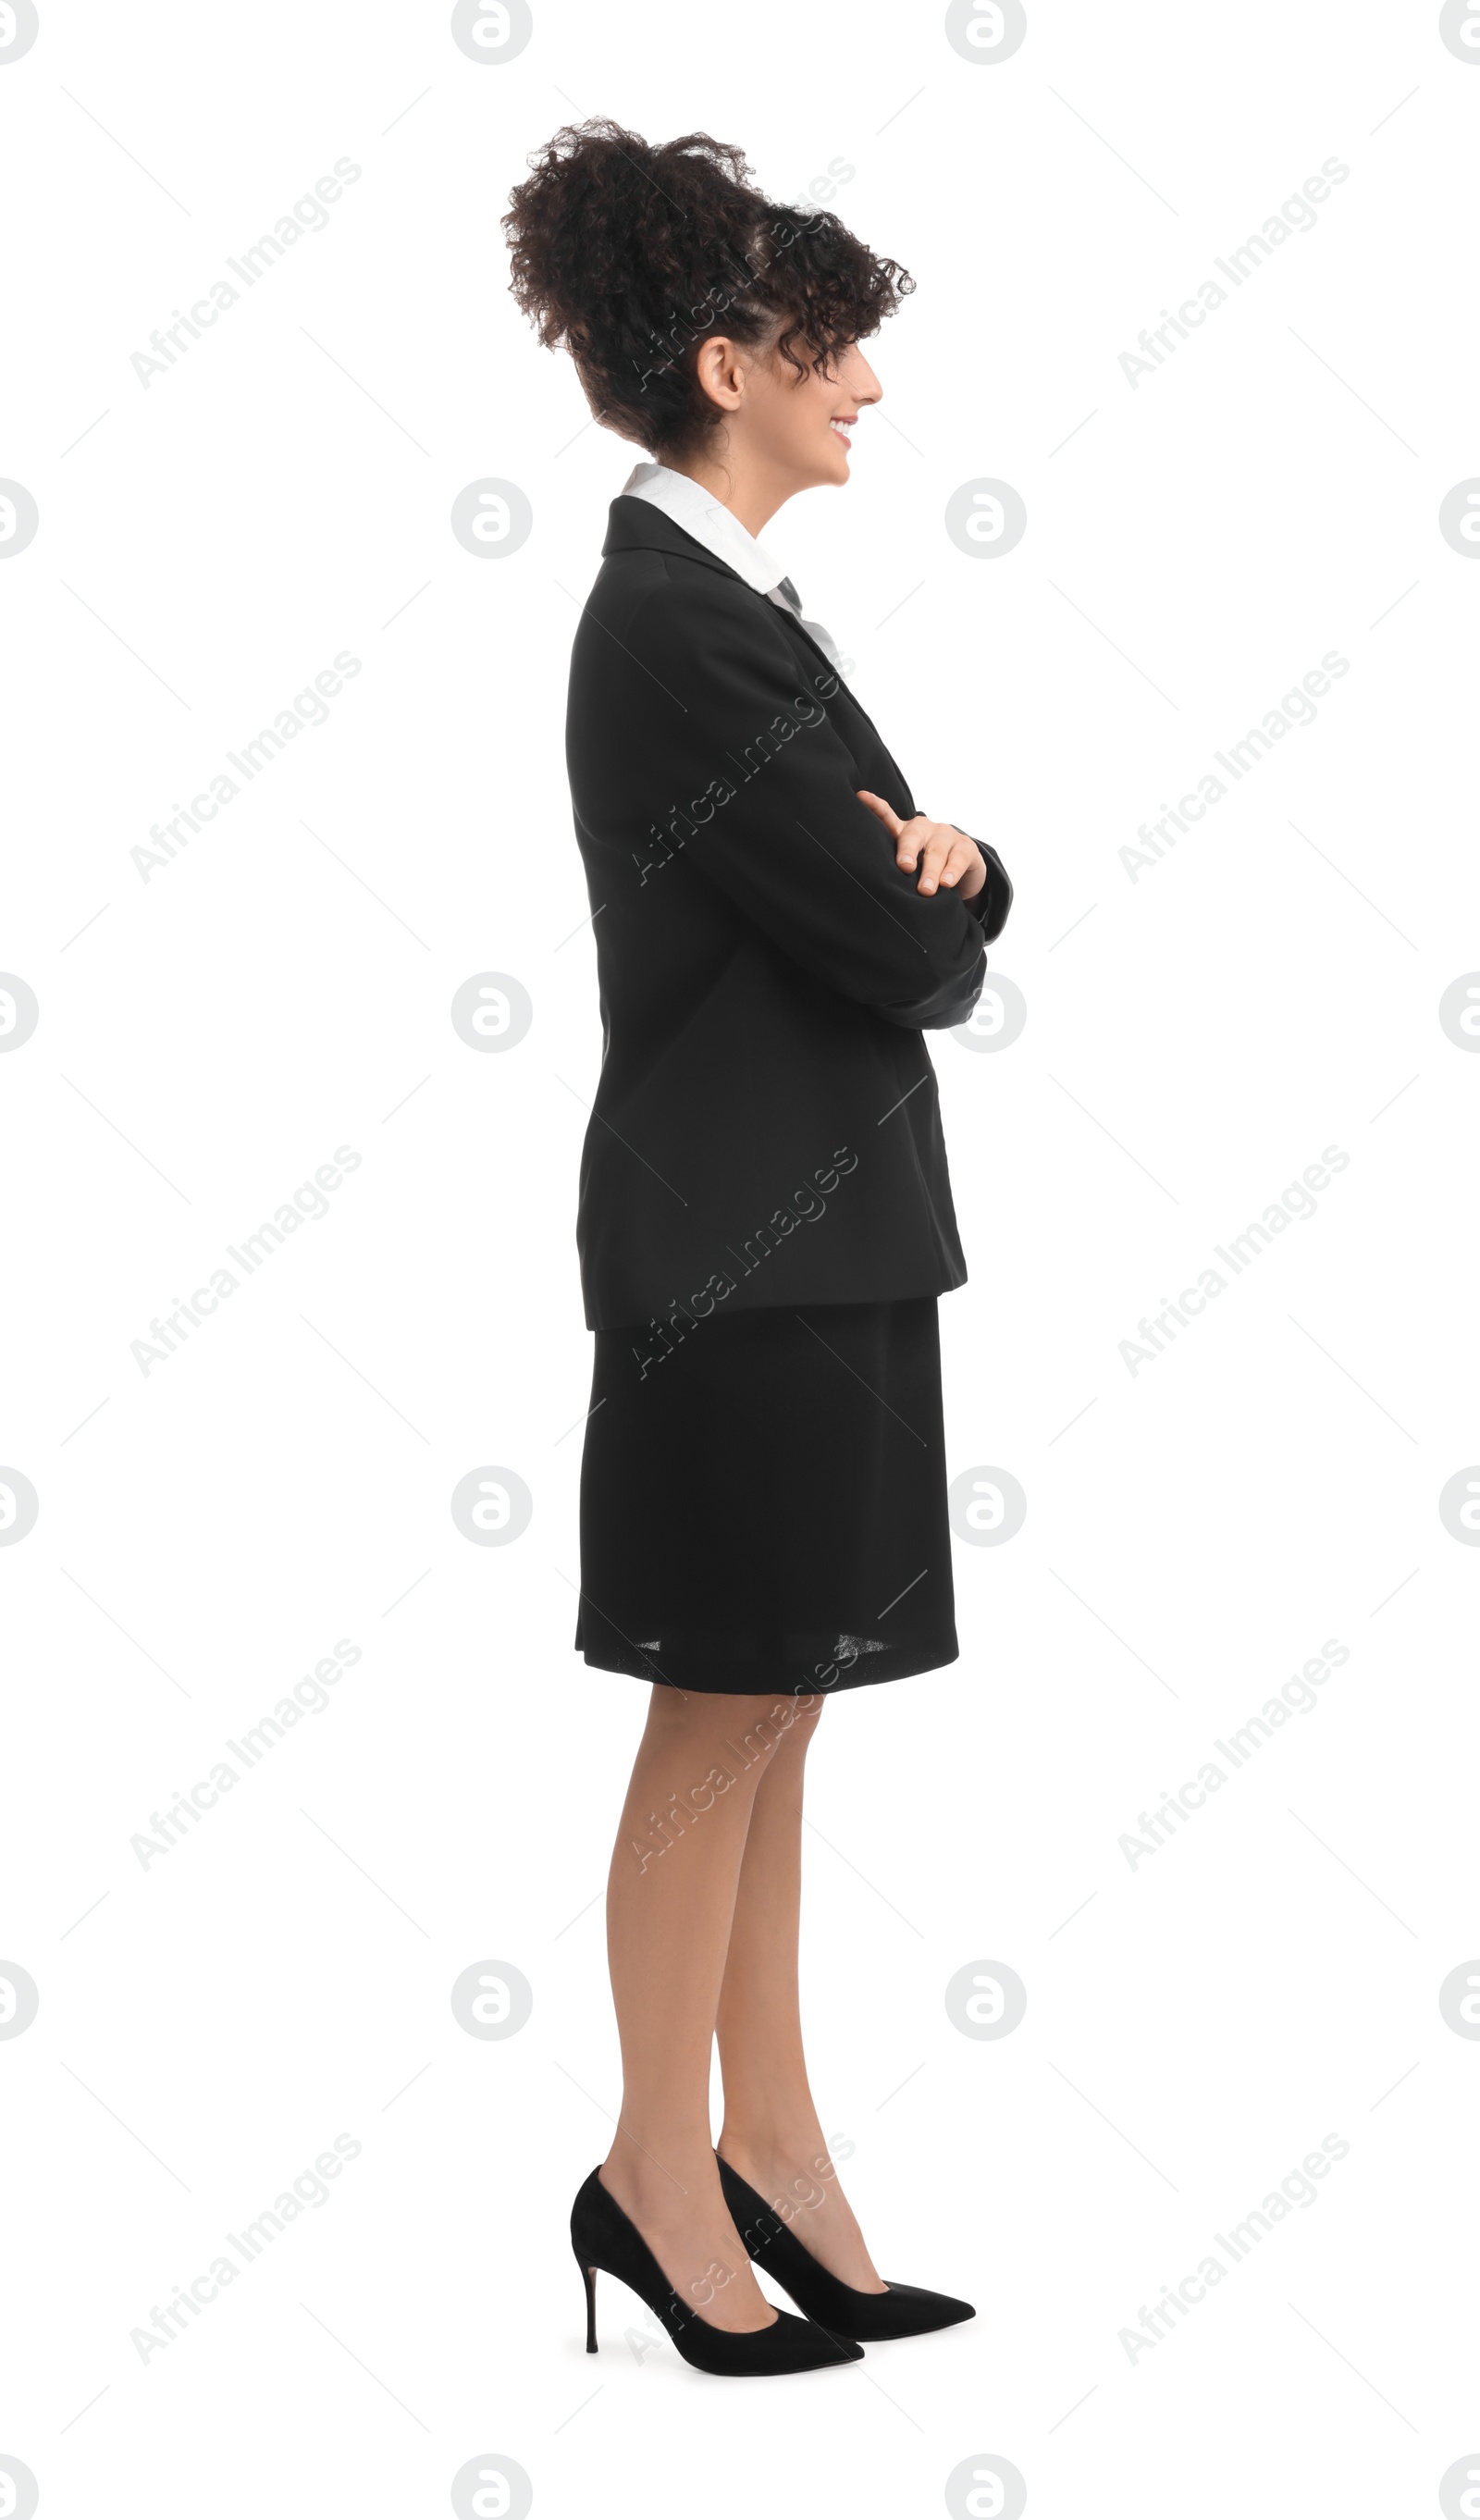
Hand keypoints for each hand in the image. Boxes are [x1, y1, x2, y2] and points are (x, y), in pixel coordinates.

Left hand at [856, 791, 986, 899]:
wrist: (963, 876)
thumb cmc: (925, 872)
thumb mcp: (909, 868)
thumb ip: (894, 869)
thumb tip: (876, 884)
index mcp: (904, 832)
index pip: (887, 817)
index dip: (875, 806)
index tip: (861, 797)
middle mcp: (923, 828)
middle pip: (912, 837)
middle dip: (907, 851)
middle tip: (905, 867)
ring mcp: (946, 835)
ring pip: (935, 851)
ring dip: (930, 871)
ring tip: (926, 890)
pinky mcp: (966, 847)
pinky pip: (957, 858)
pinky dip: (951, 871)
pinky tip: (946, 883)